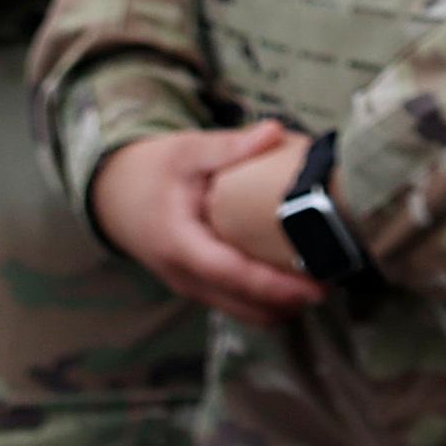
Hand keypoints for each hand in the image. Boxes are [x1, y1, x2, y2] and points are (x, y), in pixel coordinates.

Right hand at [91, 122, 323, 328]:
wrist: (112, 194)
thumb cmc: (150, 170)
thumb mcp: (186, 150)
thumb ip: (230, 146)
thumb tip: (275, 131)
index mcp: (180, 245)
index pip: (233, 275)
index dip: (275, 286)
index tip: (315, 288)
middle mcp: (185, 277)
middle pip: (244, 308)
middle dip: (288, 303)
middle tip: (333, 282)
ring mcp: (190, 287)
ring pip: (242, 313)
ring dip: (279, 305)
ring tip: (318, 280)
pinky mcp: (198, 287)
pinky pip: (235, 303)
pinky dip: (264, 298)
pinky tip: (290, 276)